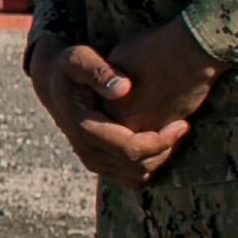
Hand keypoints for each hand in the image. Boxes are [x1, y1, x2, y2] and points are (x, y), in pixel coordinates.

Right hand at [27, 22, 206, 184]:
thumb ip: (100, 72)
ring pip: (136, 176)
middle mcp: (85, 150)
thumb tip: (124, 89)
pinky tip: (160, 142)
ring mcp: (91, 160)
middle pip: (137, 168)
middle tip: (182, 126)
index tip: (182, 124)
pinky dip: (150, 165)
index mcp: (83, 128)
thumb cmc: (71, 68)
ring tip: (173, 134)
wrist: (54, 83)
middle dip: (165, 150)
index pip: (130, 150)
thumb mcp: (80, 59)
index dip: (161, 141)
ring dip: (159, 159)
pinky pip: (132, 178)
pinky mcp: (99, 164)